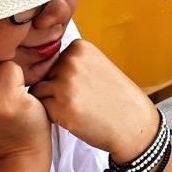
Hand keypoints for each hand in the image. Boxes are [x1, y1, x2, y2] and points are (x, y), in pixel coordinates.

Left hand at [29, 40, 158, 160]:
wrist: (133, 124)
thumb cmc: (115, 97)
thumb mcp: (97, 65)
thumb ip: (72, 61)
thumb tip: (38, 66)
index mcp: (80, 47)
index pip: (52, 60)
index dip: (62, 77)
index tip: (83, 85)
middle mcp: (70, 61)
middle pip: (43, 75)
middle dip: (55, 89)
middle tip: (81, 99)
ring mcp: (65, 84)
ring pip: (39, 91)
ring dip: (51, 102)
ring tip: (76, 108)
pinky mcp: (61, 107)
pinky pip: (42, 108)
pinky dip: (53, 115)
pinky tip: (74, 117)